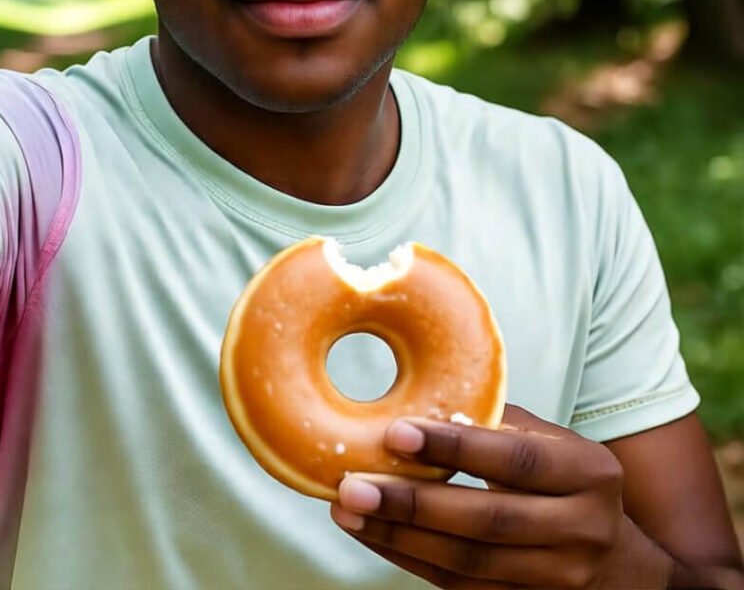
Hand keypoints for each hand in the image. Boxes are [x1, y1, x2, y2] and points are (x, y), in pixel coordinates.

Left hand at [330, 405, 673, 588]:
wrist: (623, 567)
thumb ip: (498, 421)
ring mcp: (559, 579)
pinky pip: (459, 587)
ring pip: (468, 562)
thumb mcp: (554, 442)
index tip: (395, 433)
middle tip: (352, 484)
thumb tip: (421, 398)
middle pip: (488, 521)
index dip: (455, 447)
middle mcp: (582, 530)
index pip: (516, 459)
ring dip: (399, 536)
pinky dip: (409, 558)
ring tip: (347, 509)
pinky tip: (371, 533)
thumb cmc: (566, 481)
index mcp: (589, 473)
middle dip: (413, 504)